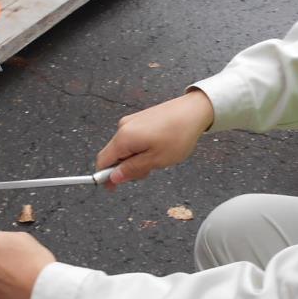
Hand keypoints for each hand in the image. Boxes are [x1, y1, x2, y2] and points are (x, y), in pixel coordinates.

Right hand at [94, 89, 214, 189]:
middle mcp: (123, 127)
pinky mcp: (141, 118)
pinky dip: (141, 149)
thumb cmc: (178, 135)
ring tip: (158, 159)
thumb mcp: (156, 160)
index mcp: (124, 137)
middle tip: (148, 172)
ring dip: (135, 159)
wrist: (194, 110)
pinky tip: (158, 149)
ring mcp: (132, 121)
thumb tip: (113, 178)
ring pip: (125, 148)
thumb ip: (132, 170)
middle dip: (126, 168)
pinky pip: (133, 139)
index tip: (114, 188)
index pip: (102, 160)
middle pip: (113, 154)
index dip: (105, 177)